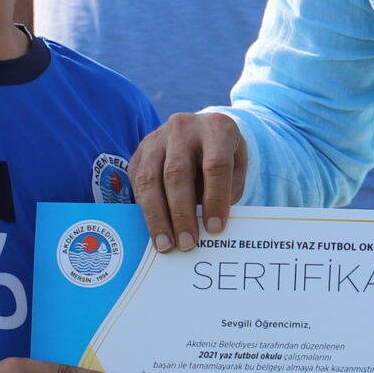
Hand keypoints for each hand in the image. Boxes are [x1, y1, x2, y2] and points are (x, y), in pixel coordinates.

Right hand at [130, 112, 247, 250]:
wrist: (202, 129)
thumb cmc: (223, 155)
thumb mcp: (237, 166)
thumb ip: (228, 191)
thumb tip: (210, 228)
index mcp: (216, 128)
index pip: (215, 166)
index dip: (215, 199)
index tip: (215, 229)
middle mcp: (183, 128)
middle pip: (177, 173)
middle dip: (181, 213)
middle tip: (187, 243)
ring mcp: (157, 137)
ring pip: (151, 179)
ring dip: (157, 216)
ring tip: (166, 244)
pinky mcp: (140, 150)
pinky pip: (137, 182)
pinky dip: (144, 209)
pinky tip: (153, 229)